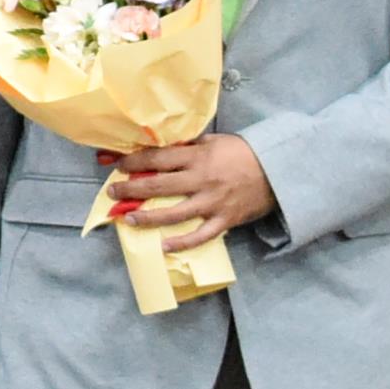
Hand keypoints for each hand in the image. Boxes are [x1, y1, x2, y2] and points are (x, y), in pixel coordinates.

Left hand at [104, 134, 275, 251]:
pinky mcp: (224, 220)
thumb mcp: (213, 141)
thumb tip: (159, 149)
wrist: (276, 170)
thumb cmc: (242, 153)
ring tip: (129, 220)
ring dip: (148, 218)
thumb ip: (188, 147)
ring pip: (174, 214)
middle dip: (132, 189)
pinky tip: (163, 246)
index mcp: (198, 157)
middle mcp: (201, 180)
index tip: (118, 165)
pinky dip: (182, 243)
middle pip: (159, 186)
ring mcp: (212, 203)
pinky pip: (201, 235)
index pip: (158, 159)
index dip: (135, 162)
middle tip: (113, 192)